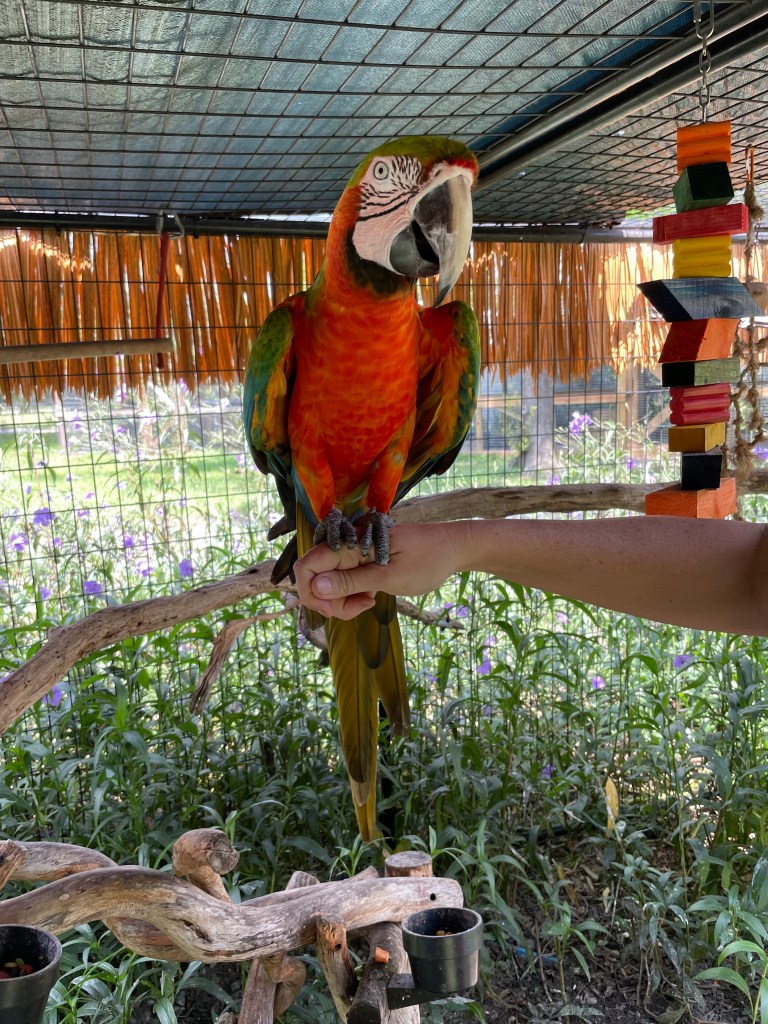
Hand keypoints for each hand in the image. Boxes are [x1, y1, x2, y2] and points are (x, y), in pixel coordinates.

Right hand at [294, 522, 467, 619]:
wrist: (453, 548)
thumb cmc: (427, 560)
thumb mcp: (390, 577)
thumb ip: (352, 582)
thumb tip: (316, 586)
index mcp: (350, 545)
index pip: (307, 565)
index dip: (310, 591)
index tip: (333, 610)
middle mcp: (346, 548)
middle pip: (315, 577)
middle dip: (328, 600)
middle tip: (359, 608)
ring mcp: (354, 556)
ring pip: (329, 583)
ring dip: (342, 601)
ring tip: (369, 603)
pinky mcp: (362, 564)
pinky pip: (345, 582)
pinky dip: (352, 596)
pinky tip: (372, 598)